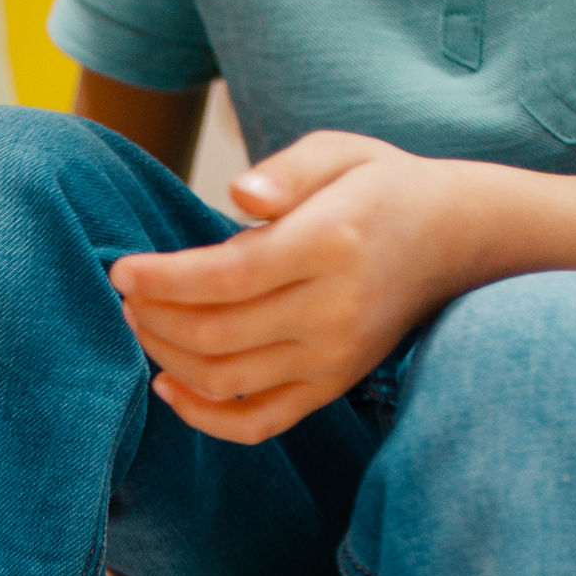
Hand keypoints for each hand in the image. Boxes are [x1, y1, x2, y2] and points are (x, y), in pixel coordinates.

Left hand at [107, 132, 478, 445]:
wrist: (452, 240)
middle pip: (216, 334)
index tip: (122, 270)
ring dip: (166, 357)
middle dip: (153, 318)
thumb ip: (287, 170)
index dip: (163, 280)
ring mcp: (334, 358)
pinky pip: (258, 423)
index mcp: (331, 244)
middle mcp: (335, 310)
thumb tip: (241, 196)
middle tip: (127, 296)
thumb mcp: (339, 152)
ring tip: (142, 325)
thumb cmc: (378, 189)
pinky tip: (168, 385)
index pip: (227, 277)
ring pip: (225, 379)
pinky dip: (204, 417)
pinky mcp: (331, 387)